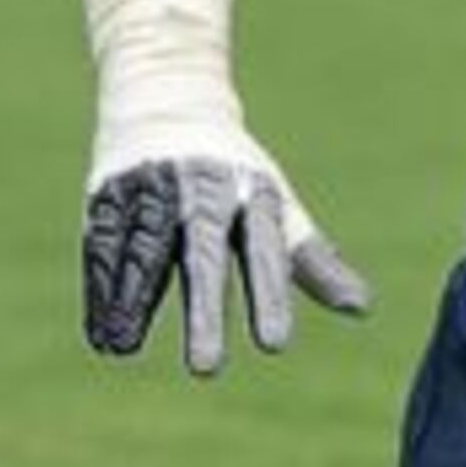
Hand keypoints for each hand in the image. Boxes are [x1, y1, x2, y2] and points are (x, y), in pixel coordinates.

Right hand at [82, 0, 371, 374]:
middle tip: (207, 370)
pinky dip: (101, 289)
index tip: (275, 346)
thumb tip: (363, 309)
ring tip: (126, 349)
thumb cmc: (235, 171)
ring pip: (143, 252)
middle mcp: (203, 191)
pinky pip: (102, 246)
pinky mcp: (107, 192)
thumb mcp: (278, 206)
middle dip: (205, 312)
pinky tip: (104, 334)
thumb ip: (313, 259)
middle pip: (203, 258)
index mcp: (254, 195)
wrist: (168, 96)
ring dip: (134, 302)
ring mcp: (152, 188)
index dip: (270, 298)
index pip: (266, 254)